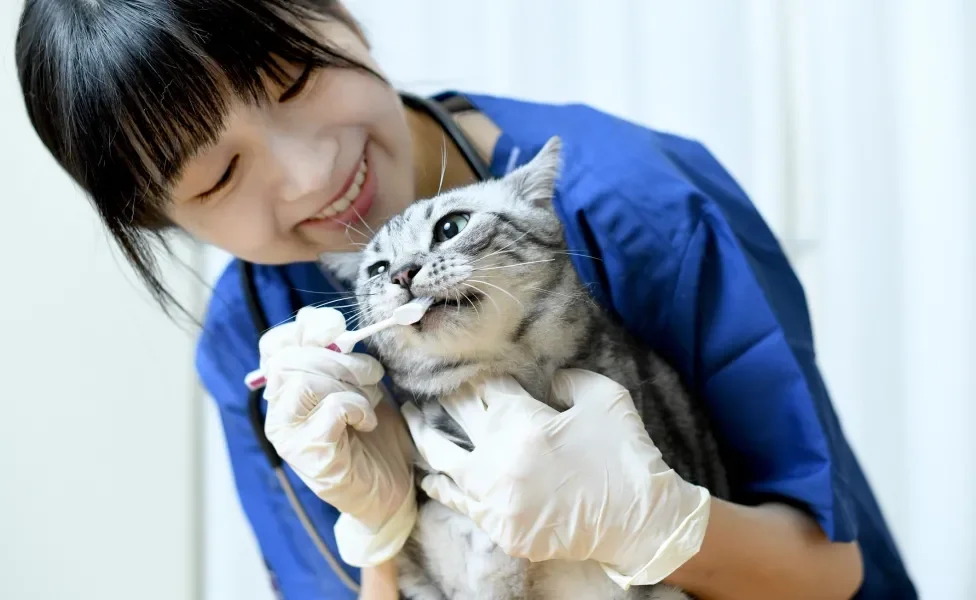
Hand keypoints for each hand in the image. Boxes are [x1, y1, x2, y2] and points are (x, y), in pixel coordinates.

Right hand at [260, 306, 416, 566]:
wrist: (392, 487)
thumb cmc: (373, 433)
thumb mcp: (357, 383)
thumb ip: (337, 355)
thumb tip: (318, 319)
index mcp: (287, 389)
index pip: (275, 345)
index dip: (306, 329)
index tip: (337, 332)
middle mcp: (278, 412)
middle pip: (291, 359)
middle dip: (339, 358)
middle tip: (370, 374)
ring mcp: (289, 437)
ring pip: (305, 383)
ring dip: (349, 383)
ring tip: (369, 400)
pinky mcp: (310, 456)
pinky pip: (329, 411)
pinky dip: (355, 408)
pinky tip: (366, 422)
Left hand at [401, 369, 710, 588]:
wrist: (641, 522)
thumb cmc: (625, 455)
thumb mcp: (603, 397)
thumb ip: (567, 378)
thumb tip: (545, 382)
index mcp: (522, 422)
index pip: (483, 389)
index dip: (474, 376)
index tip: (462, 366)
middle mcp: (499, 460)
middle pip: (456, 418)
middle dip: (442, 398)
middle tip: (424, 384)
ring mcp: (495, 499)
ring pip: (443, 461)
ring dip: (425, 436)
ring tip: (410, 419)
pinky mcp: (500, 529)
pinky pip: (458, 501)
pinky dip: (442, 484)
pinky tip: (431, 474)